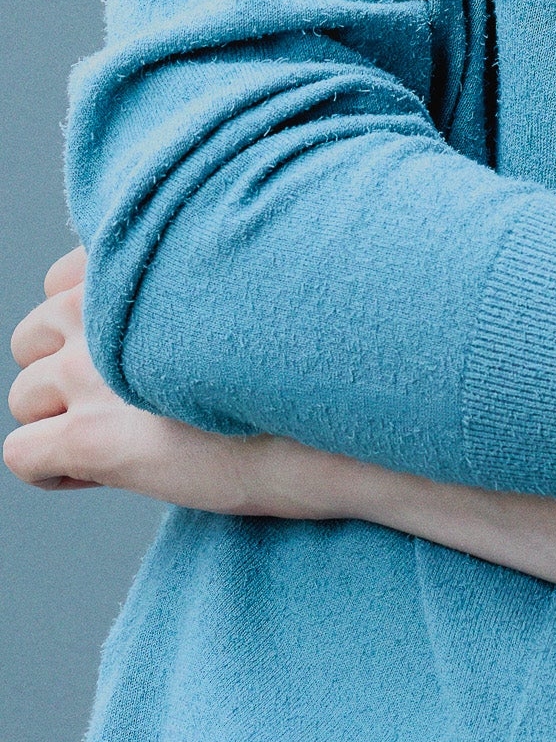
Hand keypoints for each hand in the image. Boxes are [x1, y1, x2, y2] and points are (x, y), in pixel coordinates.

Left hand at [6, 246, 325, 516]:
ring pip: (24, 398)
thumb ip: (180, 294)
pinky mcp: (90, 439)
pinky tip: (101, 475)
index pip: (59, 285)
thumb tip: (156, 322)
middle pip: (30, 339)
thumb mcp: (243, 300)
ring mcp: (90, 374)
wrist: (337, 435)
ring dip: (62, 423)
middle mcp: (102, 309)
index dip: (92, 331)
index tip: (138, 360)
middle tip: (131, 408)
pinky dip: (53, 470)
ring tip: (126, 443)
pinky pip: (22, 455)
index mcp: (139, 266)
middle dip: (66, 376)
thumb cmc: (308, 375)